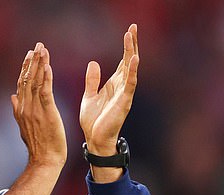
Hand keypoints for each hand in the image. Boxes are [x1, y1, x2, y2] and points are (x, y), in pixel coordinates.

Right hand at [11, 42, 66, 167]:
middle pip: (26, 79)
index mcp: (20, 109)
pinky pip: (45, 92)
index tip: (29, 55)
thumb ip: (17, 109)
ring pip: (35, 82)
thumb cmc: (38, 145)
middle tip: (37, 46)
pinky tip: (48, 66)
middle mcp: (25, 107)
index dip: (25, 68)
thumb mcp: (23, 126)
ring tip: (43, 49)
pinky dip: (46, 78)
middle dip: (32, 61)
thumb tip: (12, 97)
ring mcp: (34, 110)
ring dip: (39, 64)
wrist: (44, 160)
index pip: (21, 84)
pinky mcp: (46, 113)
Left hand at [80, 24, 138, 155]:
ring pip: (130, 68)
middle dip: (131, 44)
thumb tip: (94, 62)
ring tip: (131, 36)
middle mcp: (122, 86)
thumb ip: (92, 80)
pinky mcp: (123, 102)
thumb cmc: (94, 120)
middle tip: (133, 26)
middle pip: (129, 60)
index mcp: (114, 84)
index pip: (123, 61)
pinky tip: (134, 59)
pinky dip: (132, 71)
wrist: (95, 139)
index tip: (129, 30)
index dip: (127, 46)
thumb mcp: (89, 95)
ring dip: (131, 52)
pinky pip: (130, 84)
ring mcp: (124, 93)